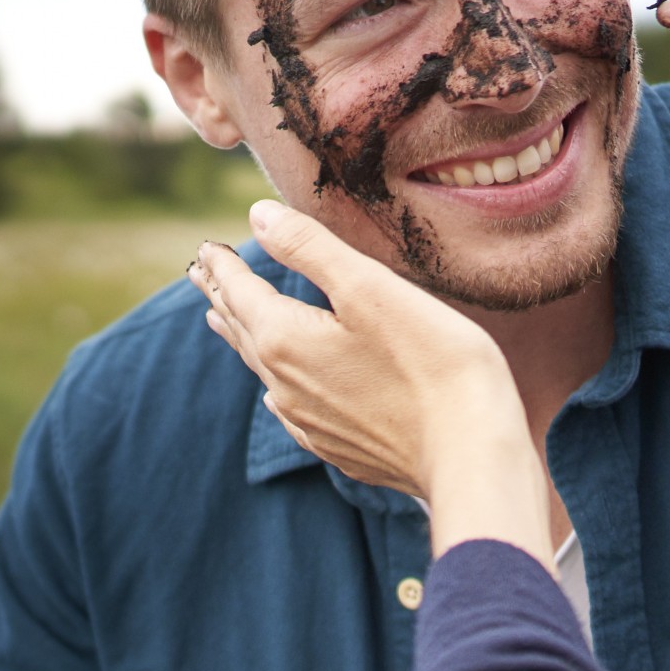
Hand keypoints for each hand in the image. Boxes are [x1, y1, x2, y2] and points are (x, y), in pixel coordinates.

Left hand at [191, 201, 552, 563]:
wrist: (468, 454)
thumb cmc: (431, 362)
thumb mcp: (369, 288)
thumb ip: (309, 248)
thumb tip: (259, 216)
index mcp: (285, 340)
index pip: (240, 292)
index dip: (222, 266)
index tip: (205, 250)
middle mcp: (286, 386)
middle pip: (242, 330)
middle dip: (222, 297)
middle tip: (200, 275)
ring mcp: (310, 422)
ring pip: (262, 370)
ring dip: (243, 338)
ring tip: (224, 319)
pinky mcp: (338, 447)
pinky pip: (289, 409)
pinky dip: (275, 384)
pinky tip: (275, 394)